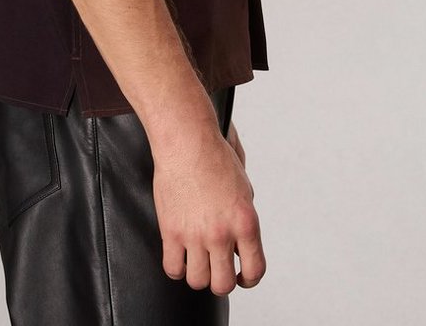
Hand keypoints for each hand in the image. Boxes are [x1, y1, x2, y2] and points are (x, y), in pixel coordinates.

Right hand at [152, 122, 266, 295]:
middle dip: (221, 280)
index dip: (249, 279)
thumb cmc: (215, 157)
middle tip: (216, 267)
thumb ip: (244, 217)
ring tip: (196, 260)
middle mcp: (222, 233)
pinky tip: (179, 255)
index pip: (254, 270)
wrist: (187, 141)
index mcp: (246, 222)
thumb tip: (241, 242)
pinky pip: (173, 269)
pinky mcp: (171, 232)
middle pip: (224, 284)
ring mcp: (195, 235)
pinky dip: (176, 267)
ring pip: (198, 281)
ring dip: (198, 274)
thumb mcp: (244, 187)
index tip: (242, 276)